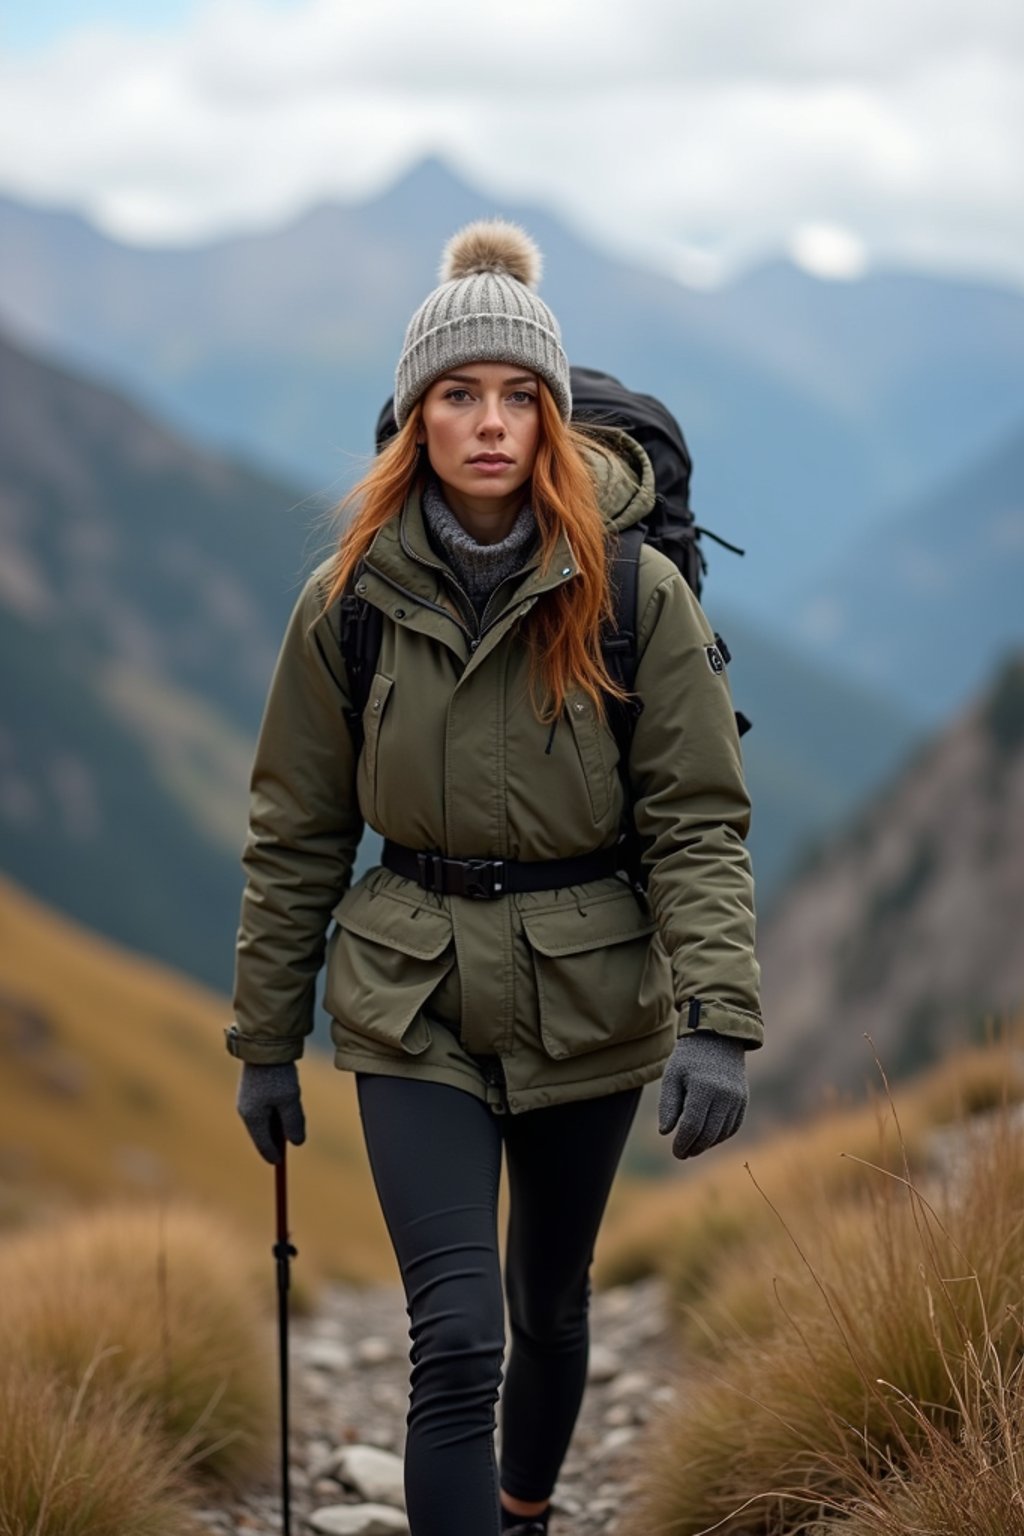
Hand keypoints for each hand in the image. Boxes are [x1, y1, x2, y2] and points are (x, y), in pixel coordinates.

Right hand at [236, 1061, 305, 1164]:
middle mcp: (246, 1110)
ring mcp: (248, 1098)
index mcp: (252, 1117)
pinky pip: (265, 1107)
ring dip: (277, 1123)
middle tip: (290, 1142)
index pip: (262, 1143)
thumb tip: (297, 1143)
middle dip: (275, 1139)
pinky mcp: (253, 1088)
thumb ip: (293, 1123)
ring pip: (264, 1119)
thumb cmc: (277, 1074)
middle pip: (262, 1132)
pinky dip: (275, 1111)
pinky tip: (286, 1103)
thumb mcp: (290, 1100)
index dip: (273, 1155)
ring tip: (291, 1118)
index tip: (280, 1162)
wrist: (265, 1045)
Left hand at [657, 1030, 748, 1159]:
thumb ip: (668, 1105)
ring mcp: (737, 1098)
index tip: (675, 1152)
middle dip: (694, 1147)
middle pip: (708, 1133)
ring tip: (693, 1147)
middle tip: (682, 1153)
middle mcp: (724, 1095)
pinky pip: (733, 1126)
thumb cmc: (689, 1058)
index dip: (682, 1143)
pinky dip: (720, 1136)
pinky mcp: (743, 1100)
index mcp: (703, 1088)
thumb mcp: (672, 1076)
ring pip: (722, 1133)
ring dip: (707, 1144)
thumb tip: (665, 1132)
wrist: (717, 1039)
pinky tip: (708, 1138)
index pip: (691, 1126)